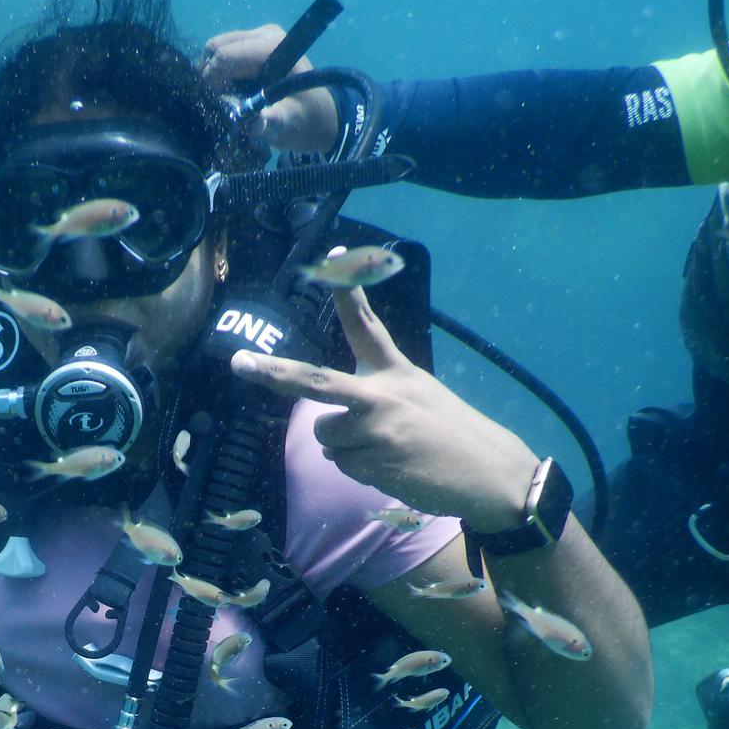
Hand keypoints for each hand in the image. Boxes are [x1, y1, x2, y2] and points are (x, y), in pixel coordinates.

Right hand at [201, 24, 338, 154]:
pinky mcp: (254, 45)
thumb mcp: (287, 125)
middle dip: (209, 75)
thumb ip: (268, 122)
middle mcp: (264, 35)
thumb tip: (250, 122)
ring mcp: (258, 37)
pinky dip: (219, 73)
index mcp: (273, 48)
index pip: (226, 55)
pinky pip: (224, 53)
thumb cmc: (304, 120)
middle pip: (216, 47)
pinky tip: (230, 92)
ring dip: (213, 75)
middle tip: (216, 102)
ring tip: (224, 99)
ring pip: (216, 49)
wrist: (319, 114)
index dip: (211, 80)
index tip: (213, 104)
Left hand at [229, 279, 539, 530]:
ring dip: (346, 449)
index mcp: (395, 371)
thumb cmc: (452, 436)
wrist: (489, 473)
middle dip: (273, 373)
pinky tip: (395, 469)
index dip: (347, 291)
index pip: (366, 325)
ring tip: (388, 451)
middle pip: (314, 381)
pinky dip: (362, 471)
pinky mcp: (376, 462)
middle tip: (238, 364)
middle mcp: (381, 394)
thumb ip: (376, 398)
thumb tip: (326, 425)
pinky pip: (343, 466)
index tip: (332, 255)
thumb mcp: (420, 396)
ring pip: (326, 437)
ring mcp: (376, 429)